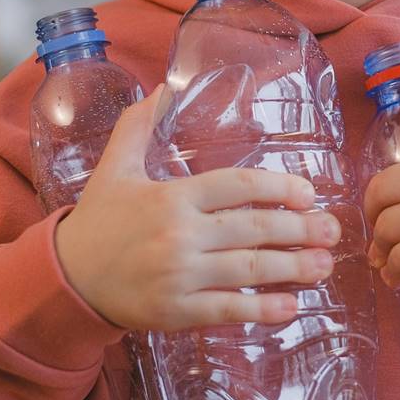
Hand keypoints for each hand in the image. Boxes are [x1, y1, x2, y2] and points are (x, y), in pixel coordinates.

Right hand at [55, 86, 341, 331]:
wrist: (67, 279)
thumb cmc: (98, 219)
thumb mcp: (114, 166)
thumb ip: (139, 125)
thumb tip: (163, 87)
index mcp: (172, 197)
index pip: (237, 187)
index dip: (278, 188)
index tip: (308, 193)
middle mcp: (180, 235)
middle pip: (252, 229)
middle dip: (299, 229)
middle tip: (332, 229)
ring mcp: (180, 276)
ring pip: (247, 270)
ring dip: (292, 268)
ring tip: (324, 264)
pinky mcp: (176, 312)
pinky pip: (227, 310)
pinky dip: (261, 309)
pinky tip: (291, 305)